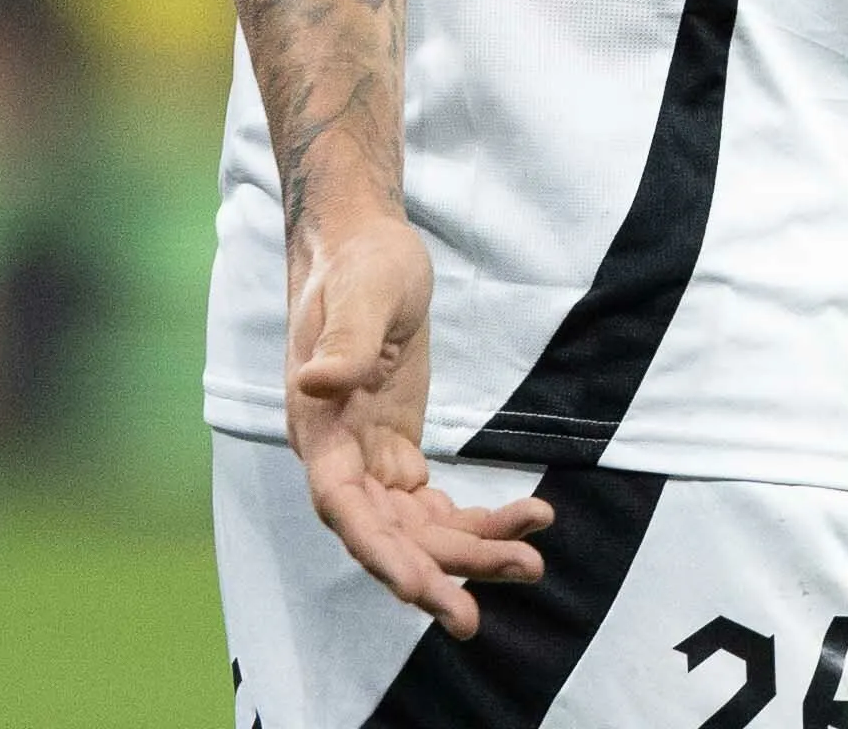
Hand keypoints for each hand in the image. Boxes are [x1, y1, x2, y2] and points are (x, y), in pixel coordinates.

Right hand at [283, 203, 550, 635]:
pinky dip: (474, 519)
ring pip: (414, 528)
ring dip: (470, 551)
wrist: (365, 241)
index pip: (344, 508)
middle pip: (384, 533)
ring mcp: (367, 457)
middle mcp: (337, 456)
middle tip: (488, 605)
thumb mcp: (362, 293)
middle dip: (436, 573)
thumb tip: (315, 382)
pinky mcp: (395, 448)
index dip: (381, 552)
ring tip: (533, 564)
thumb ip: (343, 343)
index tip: (423, 589)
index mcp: (318, 428)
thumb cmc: (360, 262)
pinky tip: (525, 523)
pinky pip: (431, 505)